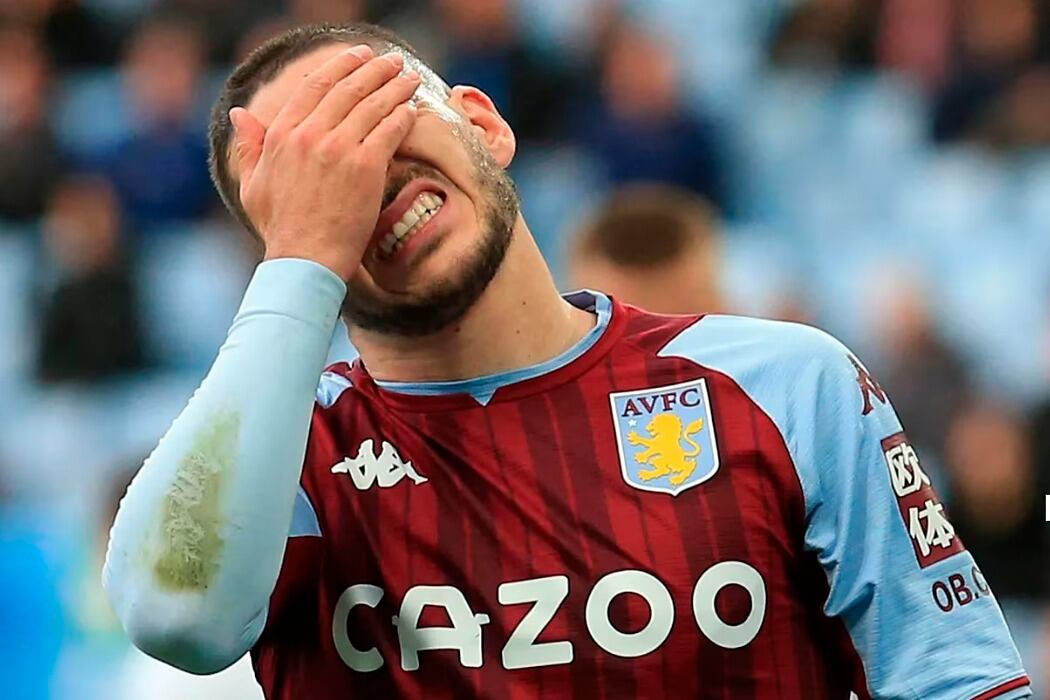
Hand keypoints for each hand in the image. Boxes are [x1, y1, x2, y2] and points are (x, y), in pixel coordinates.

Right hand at [229, 46, 420, 280]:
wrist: (305, 260)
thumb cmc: (280, 229)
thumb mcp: (252, 184)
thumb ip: (249, 146)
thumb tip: (239, 113)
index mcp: (282, 134)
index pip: (314, 86)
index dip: (340, 66)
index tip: (358, 57)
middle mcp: (310, 135)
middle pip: (348, 89)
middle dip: (374, 69)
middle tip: (392, 61)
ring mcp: (338, 149)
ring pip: (372, 105)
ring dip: (394, 87)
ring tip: (409, 78)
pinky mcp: (366, 167)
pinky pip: (389, 131)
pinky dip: (402, 116)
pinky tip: (412, 109)